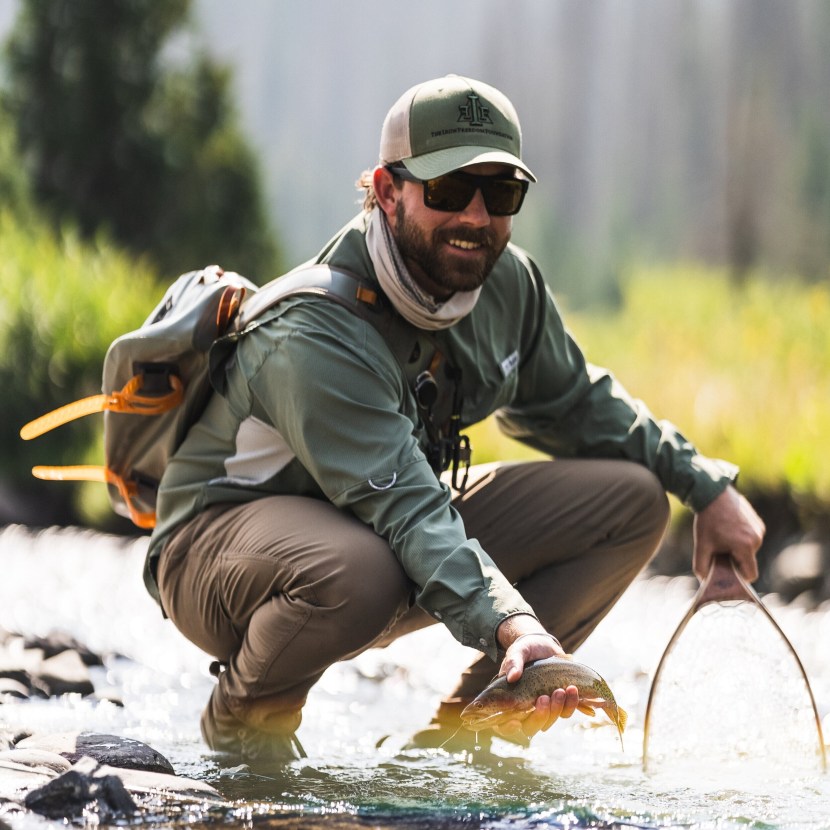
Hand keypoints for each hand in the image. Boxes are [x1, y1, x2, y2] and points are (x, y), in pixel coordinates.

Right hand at [493, 619, 579, 739]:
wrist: (543, 646)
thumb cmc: (525, 650)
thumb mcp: (517, 652)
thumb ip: (513, 662)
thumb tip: (511, 677)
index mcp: (510, 700)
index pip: (504, 724)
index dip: (508, 728)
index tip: (515, 722)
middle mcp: (526, 708)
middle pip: (531, 727)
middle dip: (540, 716)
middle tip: (544, 697)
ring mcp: (544, 707)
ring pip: (550, 720)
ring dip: (557, 709)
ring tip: (561, 690)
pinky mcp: (559, 703)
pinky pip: (566, 711)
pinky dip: (571, 703)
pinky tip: (572, 689)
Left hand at [693, 485, 764, 582]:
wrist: (713, 493)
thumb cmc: (707, 520)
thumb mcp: (701, 545)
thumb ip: (701, 566)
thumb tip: (704, 581)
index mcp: (746, 546)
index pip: (750, 574)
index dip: (739, 577)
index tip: (727, 572)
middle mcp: (757, 538)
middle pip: (748, 561)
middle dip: (734, 560)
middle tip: (719, 551)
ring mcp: (759, 529)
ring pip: (749, 549)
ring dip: (737, 548)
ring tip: (722, 537)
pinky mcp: (758, 522)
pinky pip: (751, 537)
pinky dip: (740, 538)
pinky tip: (727, 528)